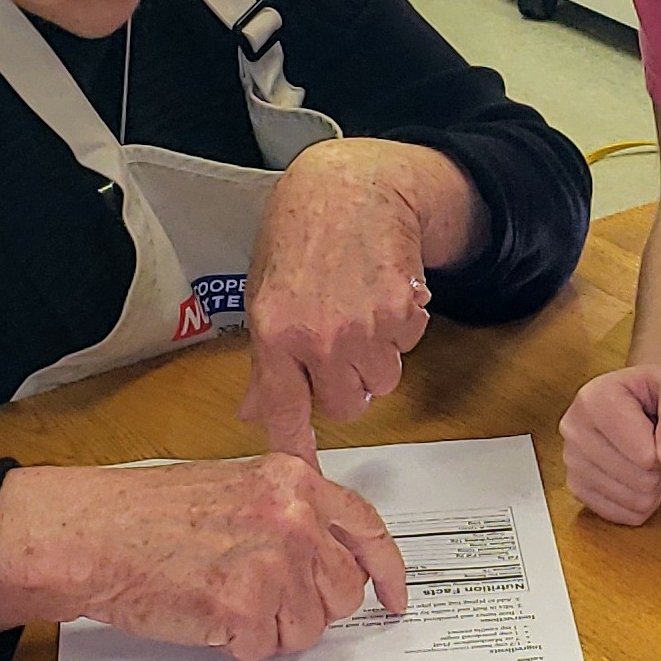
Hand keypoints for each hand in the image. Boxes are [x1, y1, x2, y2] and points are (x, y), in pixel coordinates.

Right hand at [0, 455, 408, 660]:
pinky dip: (239, 645)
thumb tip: (328, 561)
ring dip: (272, 629)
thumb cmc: (145, 513)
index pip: (367, 530)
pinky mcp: (245, 605)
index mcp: (294, 481)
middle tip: (266, 602)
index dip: (387, 571)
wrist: (90, 534)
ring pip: (309, 628)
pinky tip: (206, 615)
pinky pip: (266, 648)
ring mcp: (272, 561)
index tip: (395, 597)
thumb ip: (288, 514)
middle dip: (311, 607)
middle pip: (342, 591)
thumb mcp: (234, 488)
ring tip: (224, 601)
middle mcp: (293, 517)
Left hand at [239, 141, 443, 455]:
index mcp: (275, 331)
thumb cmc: (303, 231)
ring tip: (359, 311)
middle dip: (346, 386)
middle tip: (339, 349)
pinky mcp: (404, 313)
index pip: (285, 408)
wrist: (355, 188)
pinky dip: (399, 329)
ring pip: (382, 380)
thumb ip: (265, 359)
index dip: (295, 445)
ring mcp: (366, 327)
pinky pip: (406, 346)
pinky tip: (380, 293)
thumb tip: (254, 411)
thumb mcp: (264, 292)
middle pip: (346, 405)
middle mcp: (320, 336)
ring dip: (375, 358)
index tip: (300, 472)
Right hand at [561, 364, 660, 524]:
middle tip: (656, 442)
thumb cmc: (658, 389)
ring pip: (633, 501)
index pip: (646, 456)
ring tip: (645, 454)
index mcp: (595, 399)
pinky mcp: (576, 486)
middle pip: (640, 481)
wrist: (638, 393)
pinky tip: (636, 475)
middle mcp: (574, 429)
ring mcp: (571, 461)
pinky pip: (621, 515)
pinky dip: (638, 502)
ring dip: (652, 485)